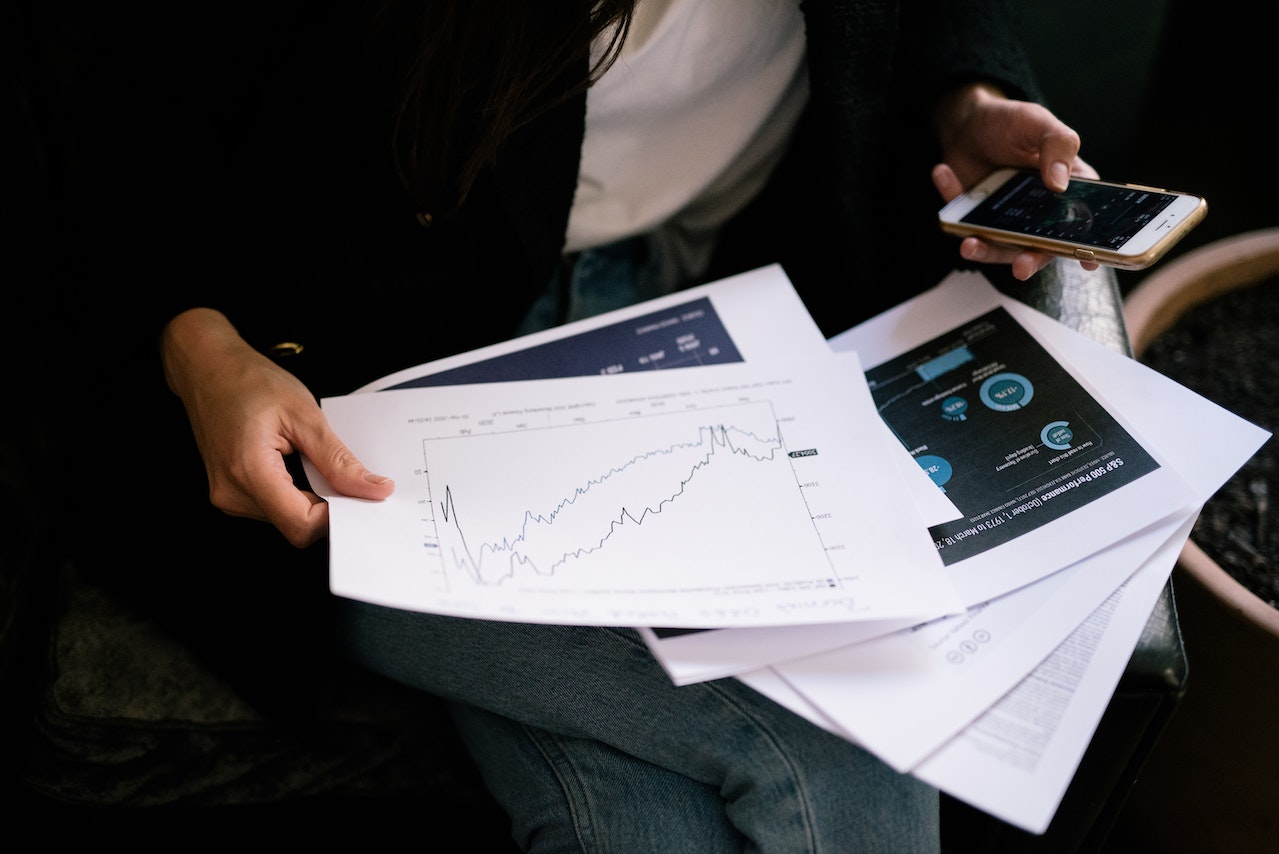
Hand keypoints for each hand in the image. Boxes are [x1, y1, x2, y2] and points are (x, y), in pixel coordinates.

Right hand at [160, 308, 393, 546]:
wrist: (207, 369)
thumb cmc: (249, 382)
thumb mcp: (305, 415)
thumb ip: (339, 460)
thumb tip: (374, 490)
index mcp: (248, 472)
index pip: (301, 525)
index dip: (337, 516)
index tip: (359, 494)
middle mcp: (232, 493)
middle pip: (296, 526)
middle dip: (327, 506)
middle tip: (343, 473)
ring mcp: (228, 496)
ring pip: (287, 519)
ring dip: (311, 498)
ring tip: (311, 460)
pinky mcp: (231, 493)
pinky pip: (274, 507)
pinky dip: (296, 493)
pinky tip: (297, 465)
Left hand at [930, 83, 1100, 280]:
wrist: (968, 121)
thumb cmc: (1011, 122)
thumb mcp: (1039, 123)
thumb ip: (1057, 146)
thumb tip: (1060, 183)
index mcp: (1067, 190)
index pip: (1082, 221)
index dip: (1086, 244)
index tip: (1088, 262)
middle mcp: (1038, 213)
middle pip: (1039, 246)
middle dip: (1030, 260)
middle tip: (1021, 267)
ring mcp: (1004, 221)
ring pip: (998, 246)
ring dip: (984, 249)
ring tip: (969, 244)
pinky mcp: (974, 219)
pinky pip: (962, 221)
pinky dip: (952, 198)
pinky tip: (942, 172)